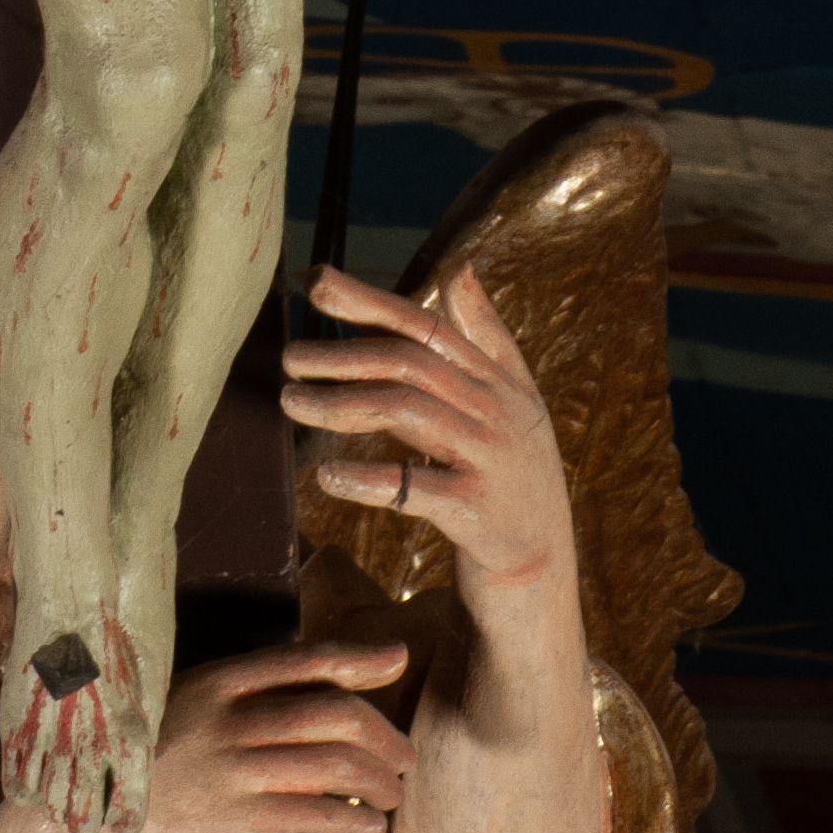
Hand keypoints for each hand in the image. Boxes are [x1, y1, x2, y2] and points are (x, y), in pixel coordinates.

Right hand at [127, 639, 413, 832]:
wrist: (99, 812)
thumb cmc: (161, 747)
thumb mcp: (198, 696)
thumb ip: (255, 688)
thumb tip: (334, 685)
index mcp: (221, 679)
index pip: (303, 660)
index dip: (357, 656)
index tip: (399, 659)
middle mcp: (230, 719)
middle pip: (330, 715)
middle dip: (383, 735)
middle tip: (406, 757)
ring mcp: (231, 771)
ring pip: (328, 767)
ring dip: (376, 781)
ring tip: (392, 795)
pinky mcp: (232, 820)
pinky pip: (307, 819)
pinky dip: (349, 822)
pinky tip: (368, 828)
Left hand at [286, 264, 577, 608]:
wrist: (544, 566)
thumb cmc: (512, 475)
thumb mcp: (512, 397)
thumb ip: (484, 332)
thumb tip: (461, 265)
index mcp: (494, 378)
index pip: (425, 325)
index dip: (370, 300)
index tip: (315, 280)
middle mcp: (493, 408)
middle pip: (409, 364)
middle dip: (343, 354)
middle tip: (288, 358)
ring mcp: (487, 458)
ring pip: (406, 413)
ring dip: (341, 405)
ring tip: (292, 403)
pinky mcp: (476, 510)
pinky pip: (415, 487)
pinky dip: (369, 479)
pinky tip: (327, 476)